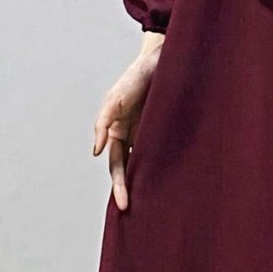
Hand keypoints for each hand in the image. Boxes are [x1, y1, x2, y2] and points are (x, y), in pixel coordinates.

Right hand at [91, 50, 158, 209]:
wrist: (161, 59)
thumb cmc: (134, 78)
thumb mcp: (114, 99)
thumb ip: (102, 123)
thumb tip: (96, 152)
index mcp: (117, 133)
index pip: (117, 166)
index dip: (120, 186)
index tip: (125, 204)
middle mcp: (133, 135)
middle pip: (132, 168)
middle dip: (133, 189)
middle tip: (138, 213)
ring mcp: (150, 131)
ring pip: (149, 160)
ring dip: (151, 179)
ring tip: (157, 202)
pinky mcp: (167, 124)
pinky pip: (166, 147)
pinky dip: (167, 162)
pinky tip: (175, 176)